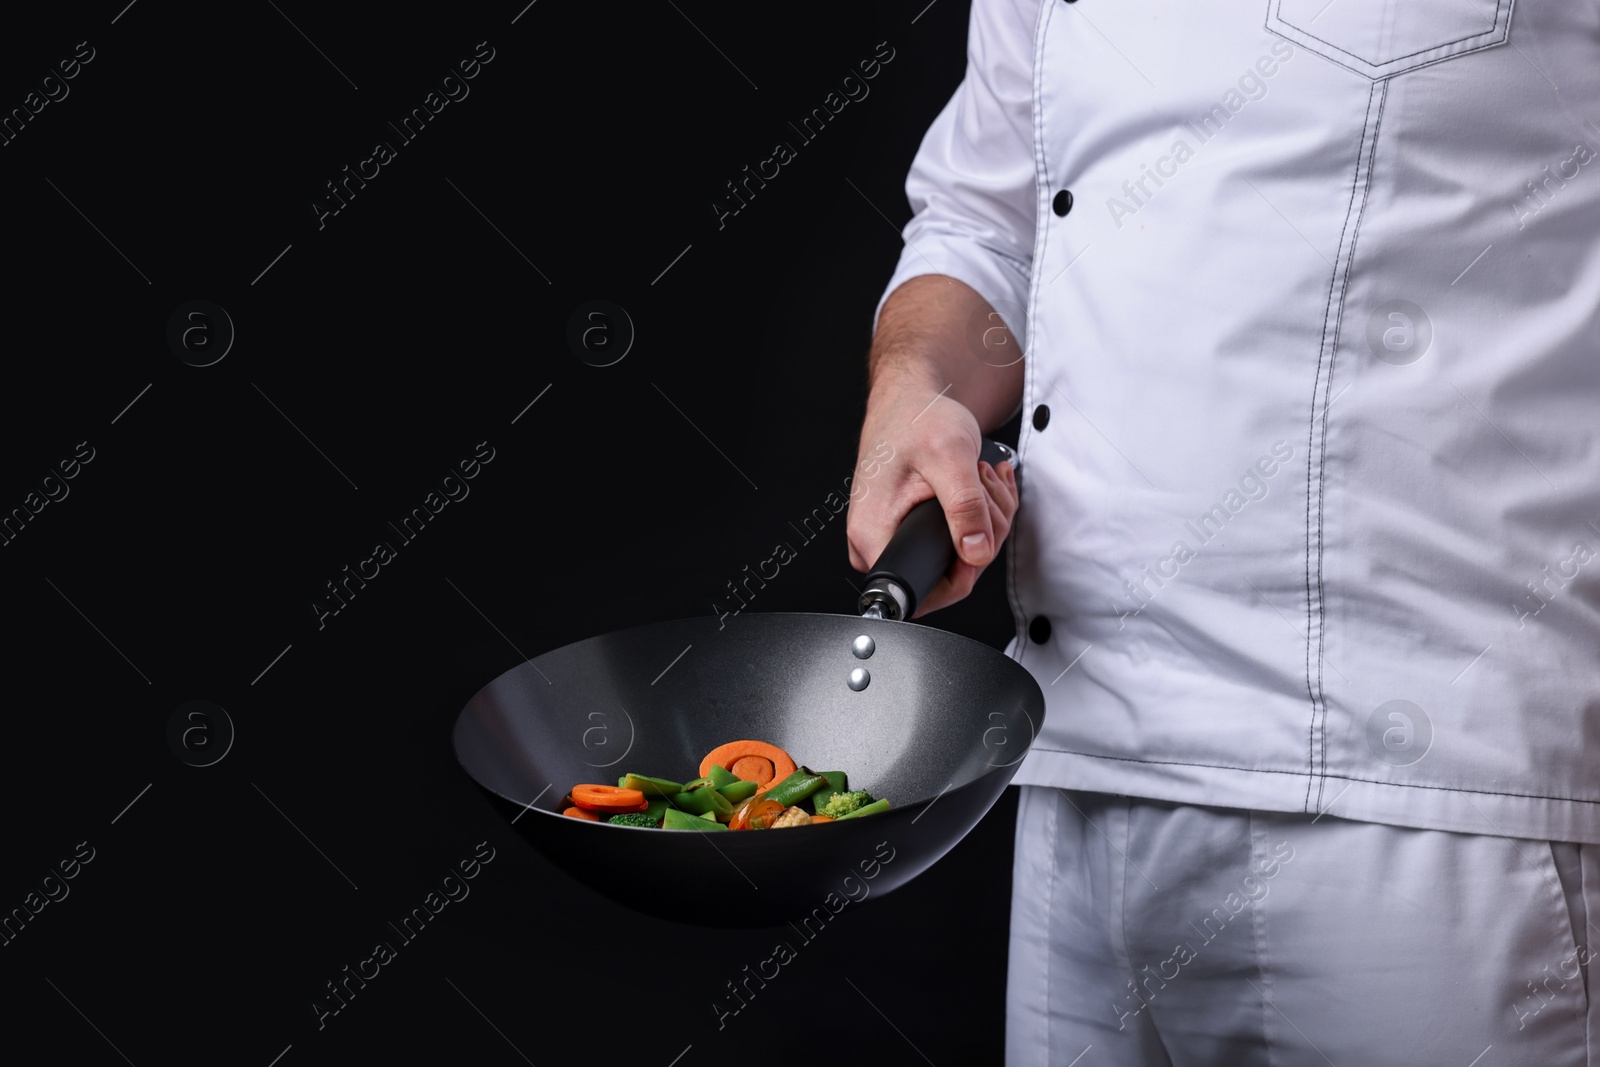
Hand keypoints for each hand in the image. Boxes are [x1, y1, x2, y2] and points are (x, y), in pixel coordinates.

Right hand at [846, 379, 1019, 616]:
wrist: (910, 400)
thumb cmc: (916, 419)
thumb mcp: (949, 458)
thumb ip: (965, 508)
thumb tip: (977, 552)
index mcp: (873, 534)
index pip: (923, 591)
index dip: (963, 572)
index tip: (978, 533)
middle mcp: (876, 542)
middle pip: (949, 575)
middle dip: (983, 533)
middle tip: (982, 489)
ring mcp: (894, 538)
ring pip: (961, 559)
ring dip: (988, 519)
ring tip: (980, 478)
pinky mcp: (910, 530)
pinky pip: (959, 542)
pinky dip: (983, 514)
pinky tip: (981, 484)